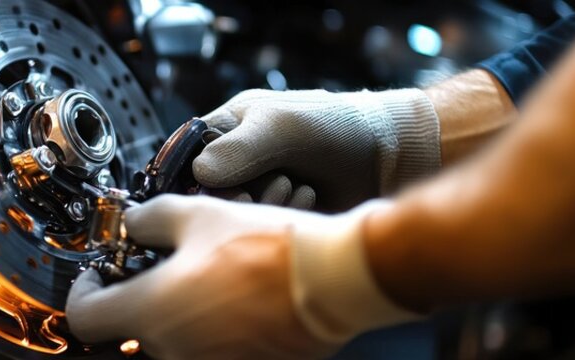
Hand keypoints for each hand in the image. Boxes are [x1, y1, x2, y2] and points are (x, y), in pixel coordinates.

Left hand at [65, 195, 418, 358]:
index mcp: (152, 311)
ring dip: (176, 310)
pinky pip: (210, 348)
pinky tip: (232, 296)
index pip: (86, 317)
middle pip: (132, 328)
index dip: (82, 292)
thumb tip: (135, 222)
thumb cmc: (268, 248)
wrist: (333, 279)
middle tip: (157, 264)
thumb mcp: (198, 214)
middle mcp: (174, 350)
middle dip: (138, 294)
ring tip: (204, 275)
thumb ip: (151, 219)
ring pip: (172, 339)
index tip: (95, 275)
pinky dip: (210, 326)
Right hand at [195, 89, 439, 210]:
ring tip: (295, 188)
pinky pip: (260, 230)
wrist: (389, 155)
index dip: (192, 177)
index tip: (212, 187)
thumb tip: (200, 172)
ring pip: (233, 216)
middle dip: (233, 196)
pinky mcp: (276, 217)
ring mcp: (257, 191)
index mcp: (227, 129)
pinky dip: (280, 218)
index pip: (185, 158)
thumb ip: (239, 147)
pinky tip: (306, 200)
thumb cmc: (338, 126)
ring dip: (263, 207)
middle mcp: (237, 162)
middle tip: (259, 190)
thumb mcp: (283, 126)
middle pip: (206, 194)